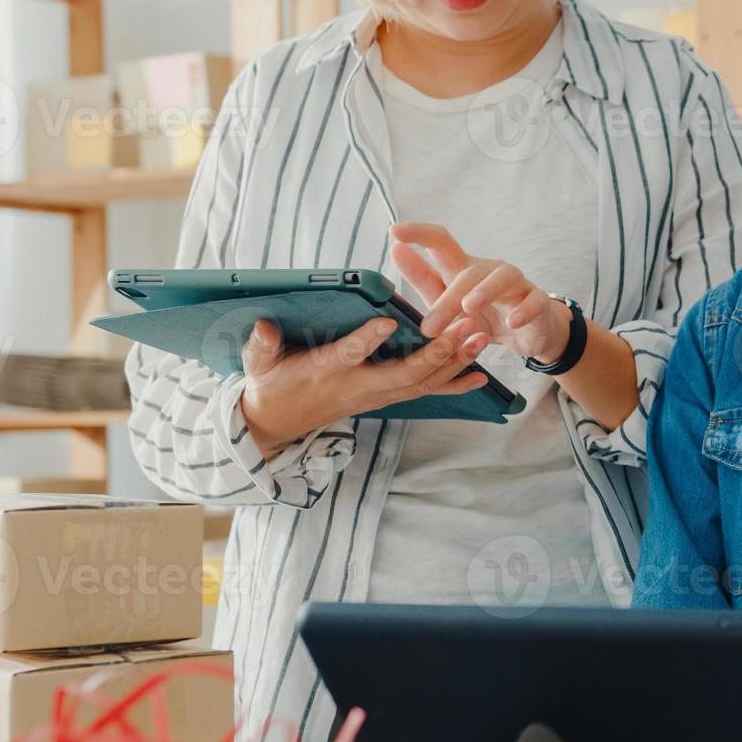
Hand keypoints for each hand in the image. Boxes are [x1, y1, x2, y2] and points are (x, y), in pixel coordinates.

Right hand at [238, 314, 489, 457]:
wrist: (280, 422)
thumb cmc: (273, 384)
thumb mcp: (259, 364)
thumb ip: (261, 345)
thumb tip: (262, 326)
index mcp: (328, 371)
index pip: (349, 355)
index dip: (367, 339)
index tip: (387, 320)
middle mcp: (360, 386)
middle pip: (404, 373)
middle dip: (436, 352)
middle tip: (463, 326)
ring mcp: (378, 395)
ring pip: (423, 382)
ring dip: (454, 362)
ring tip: (481, 338)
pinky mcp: (389, 397)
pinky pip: (427, 391)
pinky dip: (455, 383)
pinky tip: (481, 375)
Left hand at [389, 222, 571, 364]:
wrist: (528, 333)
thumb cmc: (483, 315)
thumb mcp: (448, 300)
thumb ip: (423, 278)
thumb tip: (395, 250)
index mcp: (464, 268)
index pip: (442, 243)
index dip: (419, 233)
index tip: (394, 230)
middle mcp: (490, 270)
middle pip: (468, 272)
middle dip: (447, 300)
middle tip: (429, 328)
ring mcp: (517, 284)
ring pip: (503, 277)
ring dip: (485, 291)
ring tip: (469, 307)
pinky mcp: (539, 302)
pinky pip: (535, 301)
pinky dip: (524, 310)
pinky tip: (513, 322)